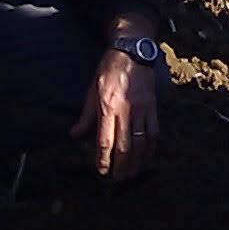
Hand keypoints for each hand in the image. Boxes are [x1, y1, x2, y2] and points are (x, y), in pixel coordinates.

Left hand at [74, 49, 158, 180]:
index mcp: (107, 107)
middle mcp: (125, 110)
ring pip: (140, 142)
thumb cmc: (109, 70)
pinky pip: (153, 131)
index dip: (103, 159)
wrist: (133, 52)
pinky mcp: (152, 107)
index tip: (102, 171)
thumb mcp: (92, 90)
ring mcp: (141, 109)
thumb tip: (74, 134)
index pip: (105, 140)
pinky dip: (151, 145)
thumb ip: (86, 115)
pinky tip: (147, 154)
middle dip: (121, 165)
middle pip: (124, 145)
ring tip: (132, 172)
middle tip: (118, 178)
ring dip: (136, 160)